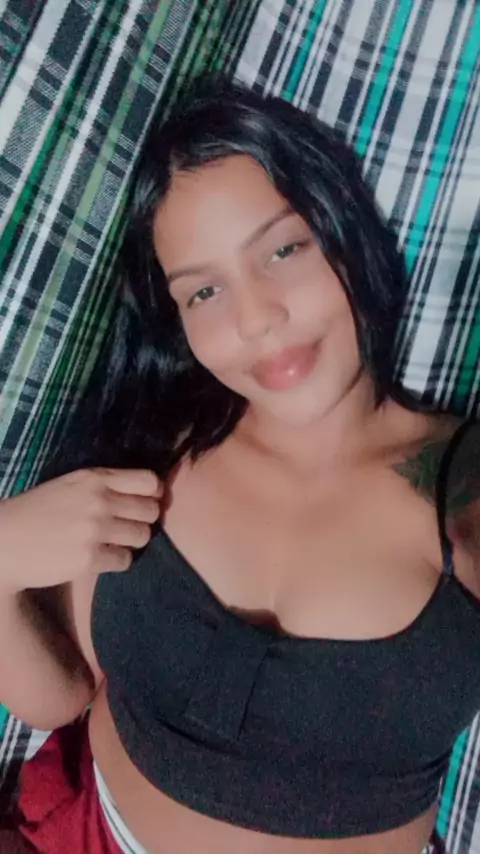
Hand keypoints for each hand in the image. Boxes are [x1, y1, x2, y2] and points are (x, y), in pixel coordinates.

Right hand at [0, 468, 161, 591]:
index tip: (144, 502)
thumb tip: (148, 492)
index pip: (149, 480)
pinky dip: (116, 561)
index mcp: (94, 478)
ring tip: (111, 542)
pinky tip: (98, 557)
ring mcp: (95, 530)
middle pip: (151, 511)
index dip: (153, 493)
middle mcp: (99, 500)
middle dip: (143, 520)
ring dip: (130, 541)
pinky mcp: (90, 558)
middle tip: (127, 526)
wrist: (4, 541)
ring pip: (142, 536)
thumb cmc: (37, 511)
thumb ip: (104, 485)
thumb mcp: (71, 485)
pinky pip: (125, 560)